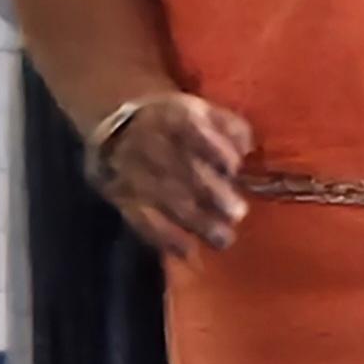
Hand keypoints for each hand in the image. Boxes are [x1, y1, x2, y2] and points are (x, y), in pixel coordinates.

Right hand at [96, 93, 253, 260]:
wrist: (115, 128)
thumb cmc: (174, 123)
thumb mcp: (202, 110)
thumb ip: (229, 126)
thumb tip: (247, 148)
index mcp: (171, 116)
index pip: (193, 131)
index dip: (216, 150)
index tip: (234, 169)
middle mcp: (149, 144)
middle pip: (180, 170)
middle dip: (211, 194)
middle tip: (237, 213)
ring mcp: (133, 173)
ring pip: (165, 199)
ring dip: (196, 222)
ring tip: (224, 239)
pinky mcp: (122, 199)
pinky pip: (142, 221)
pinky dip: (166, 239)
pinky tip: (189, 253)